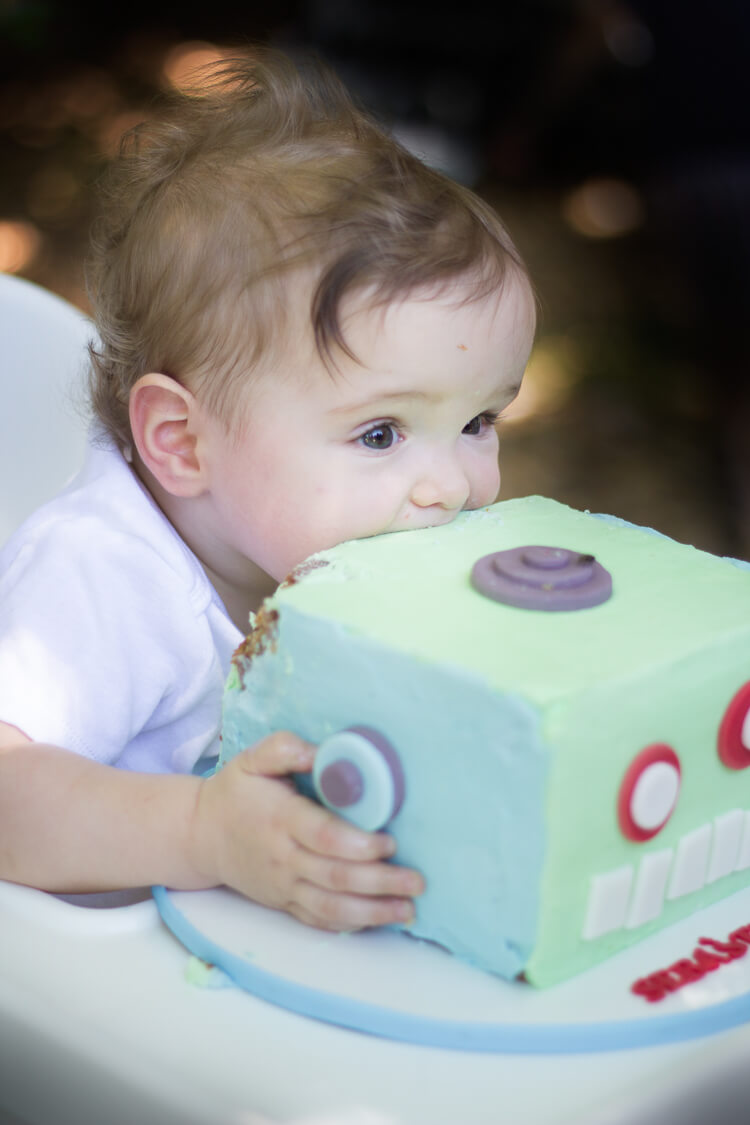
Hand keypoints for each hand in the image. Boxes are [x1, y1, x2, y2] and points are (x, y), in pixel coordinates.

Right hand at [190, 731, 423, 930]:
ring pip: (331, 907)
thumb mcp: (252, 759)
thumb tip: (326, 752)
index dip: (358, 844)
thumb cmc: (235, 793)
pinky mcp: (285, 902)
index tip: (389, 842)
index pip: (324, 837)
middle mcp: (283, 858)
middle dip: (380, 882)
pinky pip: (319, 920)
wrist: (200, 835)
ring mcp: (284, 885)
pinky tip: (379, 920)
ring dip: (373, 912)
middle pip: (336, 877)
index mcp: (281, 820)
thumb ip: (286, 749)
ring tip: (407, 908)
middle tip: (416, 880)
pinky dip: (350, 924)